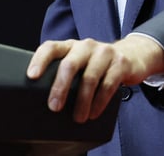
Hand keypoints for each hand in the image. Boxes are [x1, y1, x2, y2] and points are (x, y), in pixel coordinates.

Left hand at [26, 35, 163, 122]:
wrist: (132, 55)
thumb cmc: (97, 63)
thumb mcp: (80, 62)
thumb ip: (65, 72)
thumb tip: (46, 98)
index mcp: (71, 46)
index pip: (51, 47)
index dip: (40, 60)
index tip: (32, 76)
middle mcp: (86, 46)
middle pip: (70, 64)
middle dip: (61, 87)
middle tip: (55, 106)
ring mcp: (104, 53)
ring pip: (89, 77)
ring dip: (82, 101)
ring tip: (78, 117)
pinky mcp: (120, 63)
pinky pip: (108, 84)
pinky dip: (99, 102)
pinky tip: (94, 112)